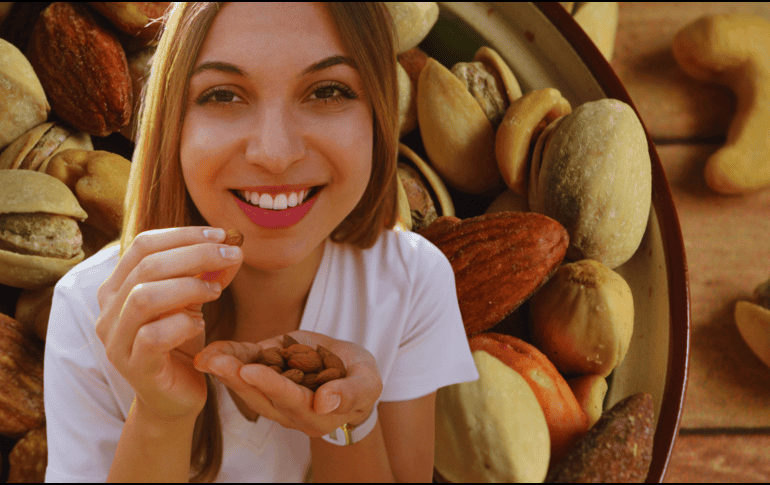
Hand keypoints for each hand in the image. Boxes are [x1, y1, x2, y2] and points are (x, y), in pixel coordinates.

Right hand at [95, 227, 242, 421]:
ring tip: (216, 291)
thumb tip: (232, 246)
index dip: (184, 235)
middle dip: (196, 254)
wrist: (174, 398)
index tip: (221, 235)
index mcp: (117, 286)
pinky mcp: (134, 367)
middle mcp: (108, 310)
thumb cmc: (179, 342)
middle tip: (232, 255)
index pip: (143, 245)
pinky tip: (199, 323)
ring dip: (188, 286)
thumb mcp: (193, 301)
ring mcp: (116, 340)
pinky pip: (152, 336)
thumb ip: (206, 273)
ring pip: (144, 297)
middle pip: (147, 266)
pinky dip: (181, 323)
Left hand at [193, 330, 382, 436]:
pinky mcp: (266, 373)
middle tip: (215, 363)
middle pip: (260, 395)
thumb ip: (350, 393)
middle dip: (236, 378)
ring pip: (247, 385)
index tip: (250, 371)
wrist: (350, 372)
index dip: (272, 385)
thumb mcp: (367, 383)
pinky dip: (229, 357)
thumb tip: (326, 402)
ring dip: (225, 371)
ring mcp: (275, 394)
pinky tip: (210, 350)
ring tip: (207, 357)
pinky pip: (246, 365)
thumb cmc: (361, 378)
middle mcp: (290, 411)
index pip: (292, 399)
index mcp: (317, 415)